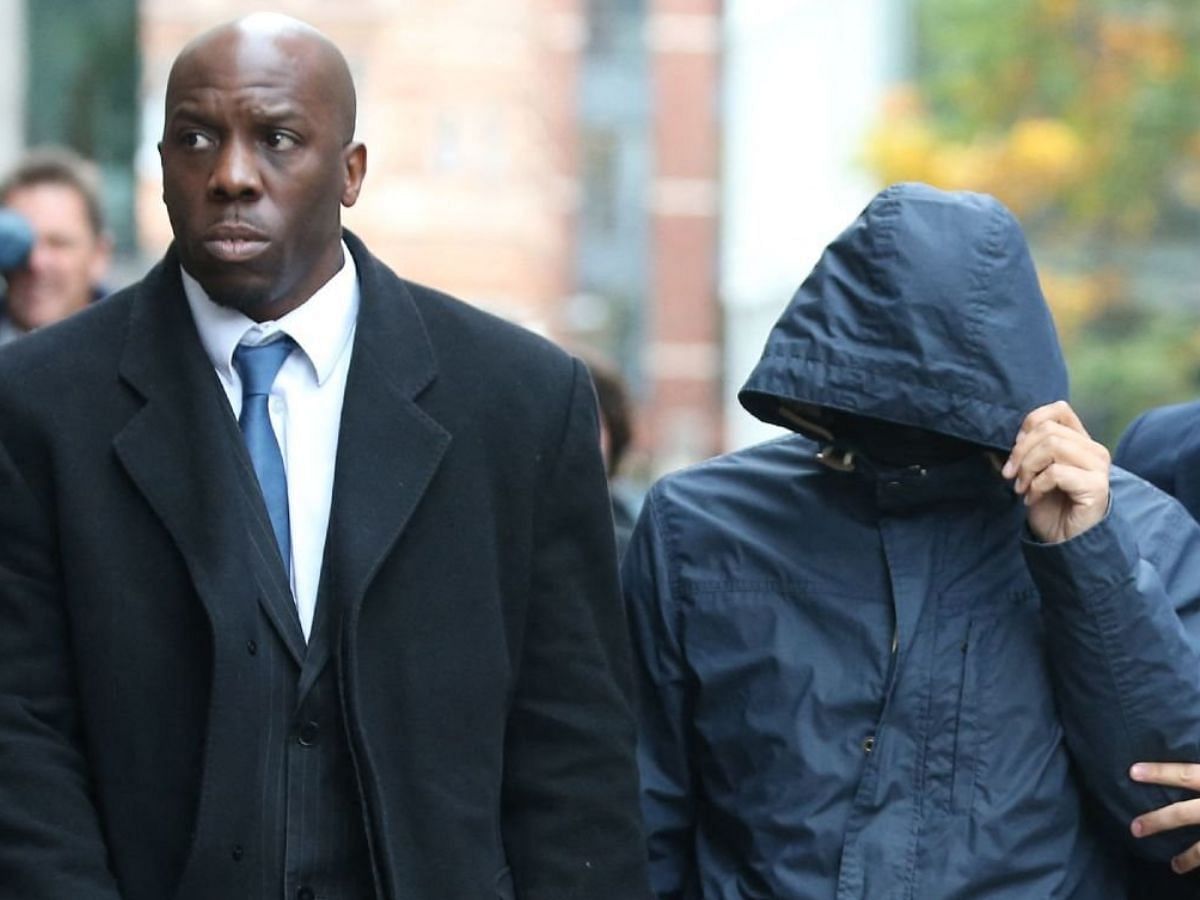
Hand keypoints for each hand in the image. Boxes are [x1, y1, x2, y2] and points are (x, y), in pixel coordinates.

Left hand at [1000, 401, 1109, 542]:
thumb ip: (1025, 451)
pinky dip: (1036, 485)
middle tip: (1011, 476)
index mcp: (1080, 442)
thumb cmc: (1049, 506)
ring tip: (1022, 488)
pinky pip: (1056, 472)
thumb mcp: (1031, 473)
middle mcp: (1094, 450)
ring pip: (1052, 446)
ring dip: (1027, 468)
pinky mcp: (1096, 486)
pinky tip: (1032, 499)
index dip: (1031, 423)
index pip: (1059, 410)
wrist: (1064, 540)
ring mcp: (1098, 468)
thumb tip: (1008, 438)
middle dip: (1020, 452)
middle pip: (1048, 430)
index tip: (1016, 447)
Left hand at [1130, 762, 1199, 873]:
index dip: (1160, 773)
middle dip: (1158, 821)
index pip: (1186, 774)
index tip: (1132, 772)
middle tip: (1134, 829)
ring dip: (1188, 857)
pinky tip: (1195, 868)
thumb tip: (1186, 755)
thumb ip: (1199, 771)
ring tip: (1174, 865)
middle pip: (1185, 813)